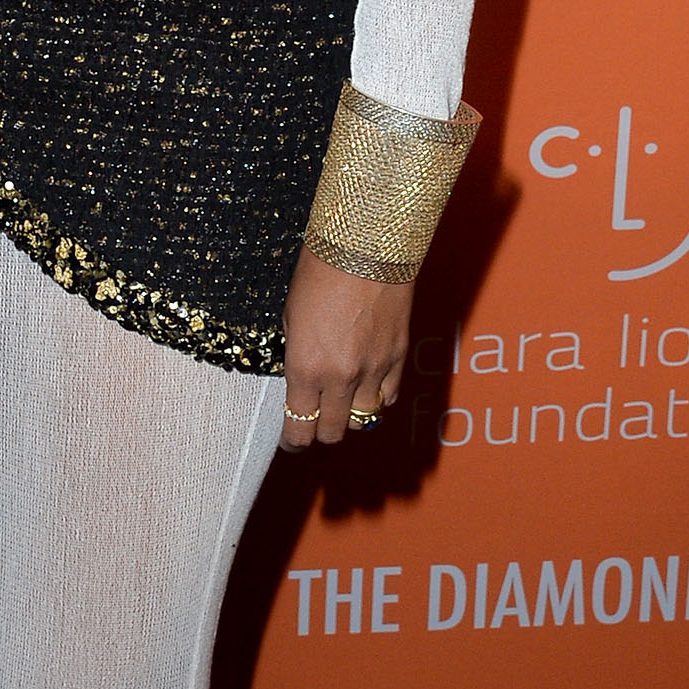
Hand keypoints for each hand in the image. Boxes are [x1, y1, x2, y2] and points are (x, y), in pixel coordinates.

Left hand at [279, 248, 408, 448]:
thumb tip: (303, 378)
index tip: (290, 440)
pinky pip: (388, 398)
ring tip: (340, 405)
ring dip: (349, 417)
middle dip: (319, 433)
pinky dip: (376, 400)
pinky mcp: (398, 359)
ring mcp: (373, 371)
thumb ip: (297, 354)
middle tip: (312, 424)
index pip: (299, 427)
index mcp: (304, 369)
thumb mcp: (291, 318)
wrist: (364, 247)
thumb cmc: (319, 274)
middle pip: (332, 432)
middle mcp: (339, 378)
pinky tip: (367, 390)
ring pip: (362, 420)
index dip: (293, 441)